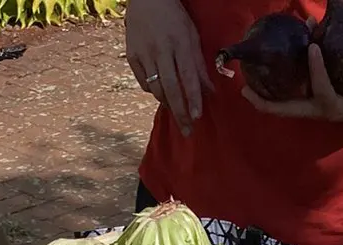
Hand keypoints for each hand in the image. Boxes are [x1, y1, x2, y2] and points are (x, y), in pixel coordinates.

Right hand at [125, 0, 210, 136]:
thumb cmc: (174, 17)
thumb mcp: (191, 35)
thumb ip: (199, 63)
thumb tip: (210, 90)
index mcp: (179, 41)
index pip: (188, 76)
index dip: (193, 98)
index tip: (197, 116)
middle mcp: (161, 49)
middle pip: (171, 88)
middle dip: (180, 111)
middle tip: (187, 130)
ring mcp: (144, 53)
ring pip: (156, 88)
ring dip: (167, 104)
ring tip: (176, 113)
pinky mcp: (132, 56)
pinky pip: (144, 82)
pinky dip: (153, 91)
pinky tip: (161, 94)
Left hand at [244, 38, 342, 122]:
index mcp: (339, 106)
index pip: (323, 91)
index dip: (317, 71)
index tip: (312, 46)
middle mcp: (321, 111)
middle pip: (291, 111)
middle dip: (269, 103)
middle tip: (246, 91)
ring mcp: (313, 109)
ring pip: (285, 109)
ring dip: (265, 101)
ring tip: (245, 90)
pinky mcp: (309, 103)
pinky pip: (288, 101)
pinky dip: (273, 94)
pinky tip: (259, 83)